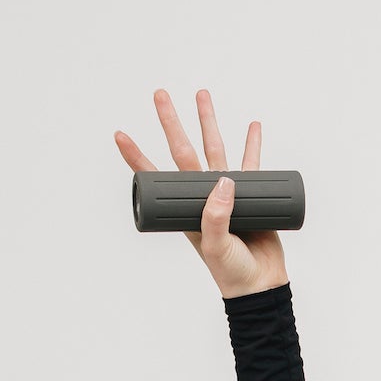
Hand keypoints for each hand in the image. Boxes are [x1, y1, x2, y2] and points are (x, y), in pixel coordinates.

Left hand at [115, 88, 286, 298]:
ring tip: (202, 95)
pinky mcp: (252, 195)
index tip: (119, 134)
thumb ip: (216, 216)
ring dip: (208, 121)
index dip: (136, 156)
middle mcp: (203, 195)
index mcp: (185, 209)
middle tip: (160, 94)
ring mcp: (227, 193)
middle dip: (171, 122)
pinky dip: (252, 145)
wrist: (260, 285)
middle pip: (184, 149)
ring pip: (215, 148)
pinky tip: (252, 127)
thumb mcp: (216, 247)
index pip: (155, 175)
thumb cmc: (231, 272)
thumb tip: (224, 181)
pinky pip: (252, 164)